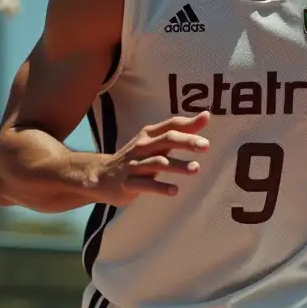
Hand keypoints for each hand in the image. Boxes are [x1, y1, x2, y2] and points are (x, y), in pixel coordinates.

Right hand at [84, 112, 209, 204]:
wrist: (100, 176)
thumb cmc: (136, 158)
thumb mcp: (154, 143)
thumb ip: (179, 132)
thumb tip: (206, 117)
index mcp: (149, 136)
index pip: (170, 125)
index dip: (187, 123)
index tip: (206, 119)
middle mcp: (142, 147)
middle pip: (166, 140)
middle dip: (185, 142)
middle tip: (205, 146)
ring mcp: (134, 165)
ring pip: (158, 163)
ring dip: (177, 165)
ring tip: (196, 168)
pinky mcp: (128, 184)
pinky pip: (146, 185)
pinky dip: (161, 188)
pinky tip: (175, 191)